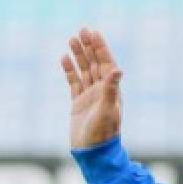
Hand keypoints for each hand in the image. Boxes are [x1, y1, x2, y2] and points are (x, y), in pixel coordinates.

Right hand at [62, 28, 122, 148]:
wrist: (92, 152)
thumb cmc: (103, 133)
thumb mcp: (107, 110)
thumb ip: (110, 89)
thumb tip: (118, 69)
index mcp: (111, 90)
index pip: (106, 64)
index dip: (100, 48)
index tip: (93, 33)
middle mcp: (102, 91)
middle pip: (95, 63)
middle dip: (89, 47)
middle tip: (82, 30)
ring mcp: (89, 97)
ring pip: (84, 71)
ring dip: (78, 56)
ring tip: (71, 39)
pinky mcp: (78, 104)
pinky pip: (73, 82)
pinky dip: (69, 70)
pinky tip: (64, 59)